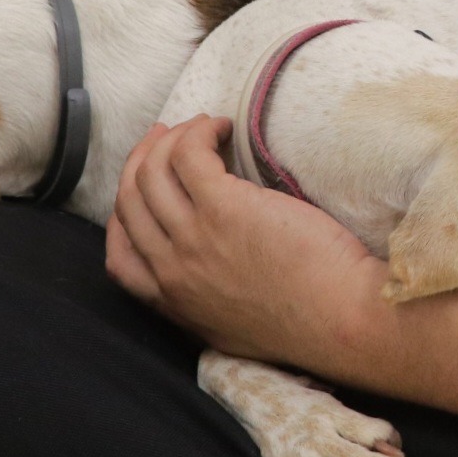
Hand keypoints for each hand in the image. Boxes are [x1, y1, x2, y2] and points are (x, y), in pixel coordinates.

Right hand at [106, 116, 385, 365]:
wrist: (339, 320)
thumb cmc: (305, 322)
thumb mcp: (231, 328)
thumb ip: (203, 301)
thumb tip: (203, 271)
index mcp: (170, 301)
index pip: (118, 252)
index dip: (127, 208)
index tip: (145, 180)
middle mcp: (171, 269)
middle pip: (131, 199)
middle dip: (142, 159)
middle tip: (167, 134)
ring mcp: (193, 237)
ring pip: (153, 172)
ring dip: (173, 139)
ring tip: (204, 128)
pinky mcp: (224, 208)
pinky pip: (190, 154)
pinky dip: (199, 132)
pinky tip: (222, 128)